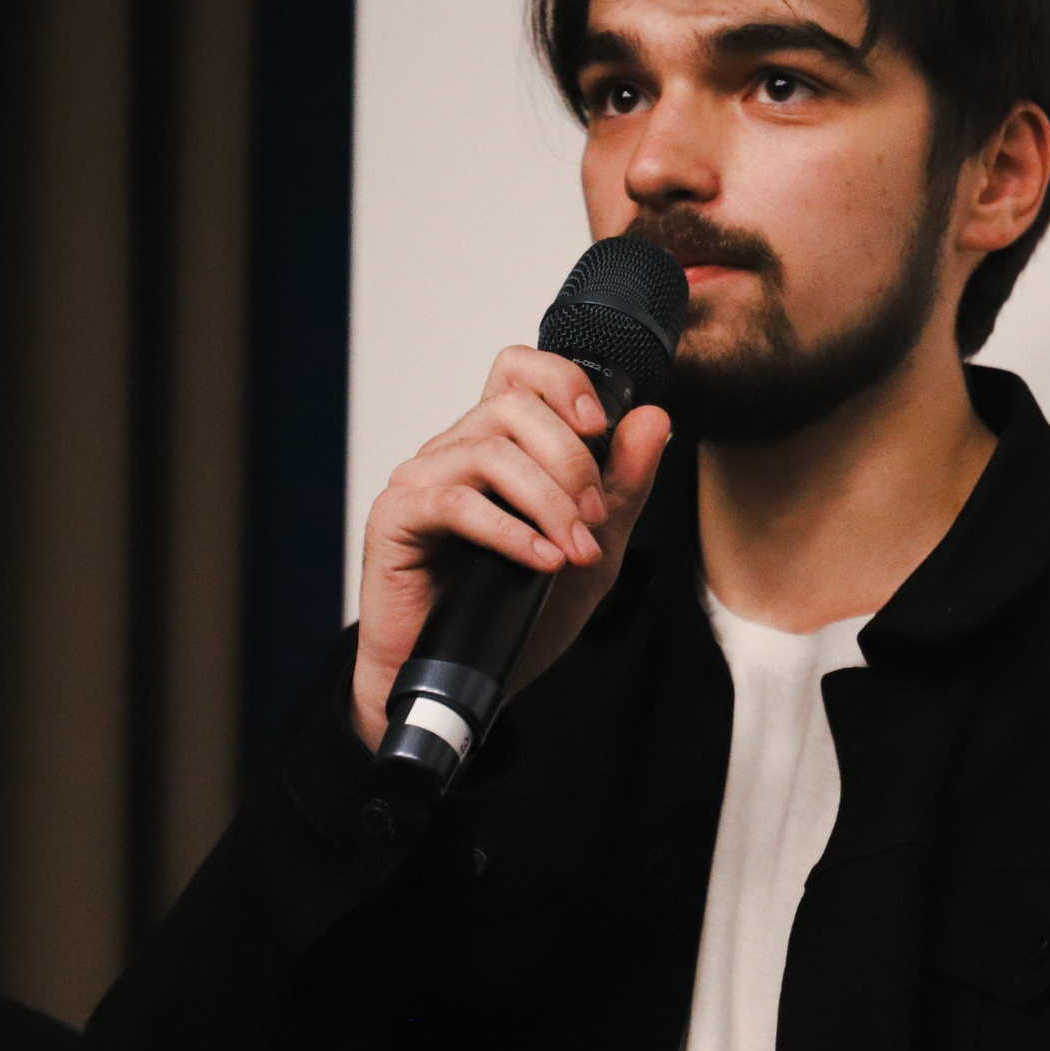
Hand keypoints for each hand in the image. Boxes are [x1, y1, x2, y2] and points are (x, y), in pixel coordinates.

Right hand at [349, 346, 671, 752]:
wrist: (466, 680)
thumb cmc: (518, 613)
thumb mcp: (594, 550)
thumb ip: (623, 487)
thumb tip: (653, 419)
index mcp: (499, 444)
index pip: (520, 370)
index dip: (562, 380)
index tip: (600, 426)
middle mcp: (455, 450)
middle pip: (513, 408)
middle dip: (571, 461)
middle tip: (596, 518)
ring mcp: (422, 480)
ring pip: (489, 452)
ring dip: (548, 501)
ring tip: (575, 549)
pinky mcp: (396, 518)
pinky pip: (455, 502)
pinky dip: (510, 531)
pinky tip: (541, 561)